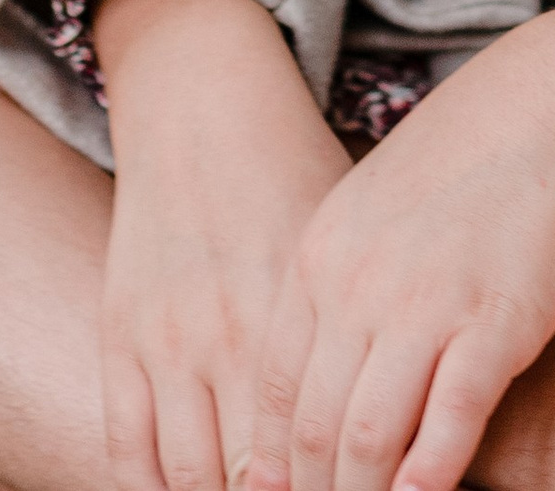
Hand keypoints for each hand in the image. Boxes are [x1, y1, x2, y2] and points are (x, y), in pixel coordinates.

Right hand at [97, 0, 352, 490]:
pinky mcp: (119, 336)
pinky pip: (127, 450)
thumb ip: (377, 335)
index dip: (347, 488)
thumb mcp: (348, 246)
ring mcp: (166, 340)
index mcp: (296, 315)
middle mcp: (227, 336)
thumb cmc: (296, 171)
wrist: (202, 102)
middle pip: (257, 481)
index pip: (321, 453)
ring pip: (192, 481)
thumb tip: (435, 423)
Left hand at [245, 3, 554, 490]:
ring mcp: (424, 306)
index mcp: (317, 262)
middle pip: (314, 427)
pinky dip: (430, 475)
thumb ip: (325, 299)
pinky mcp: (490, 325)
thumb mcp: (358, 223)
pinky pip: (449, 421)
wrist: (533, 122)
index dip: (271, 462)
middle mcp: (358, 287)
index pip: (274, 390)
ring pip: (370, 437)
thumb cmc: (445, 182)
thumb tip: (296, 396)